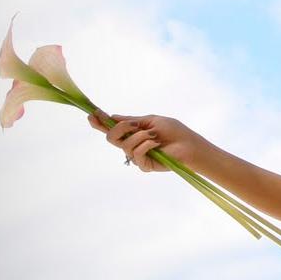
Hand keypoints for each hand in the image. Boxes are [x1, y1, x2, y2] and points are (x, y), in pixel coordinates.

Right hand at [88, 113, 203, 171]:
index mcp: (132, 133)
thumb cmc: (173, 131)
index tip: (92, 114)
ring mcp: (137, 156)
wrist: (189, 144)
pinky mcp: (144, 165)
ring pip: (124, 145)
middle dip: (121, 128)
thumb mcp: (150, 120)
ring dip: (140, 136)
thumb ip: (131, 121)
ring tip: (154, 135)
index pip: (112, 129)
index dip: (100, 123)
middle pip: (111, 138)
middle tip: (135, 125)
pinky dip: (147, 144)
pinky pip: (136, 153)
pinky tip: (157, 144)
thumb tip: (112, 117)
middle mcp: (132, 145)